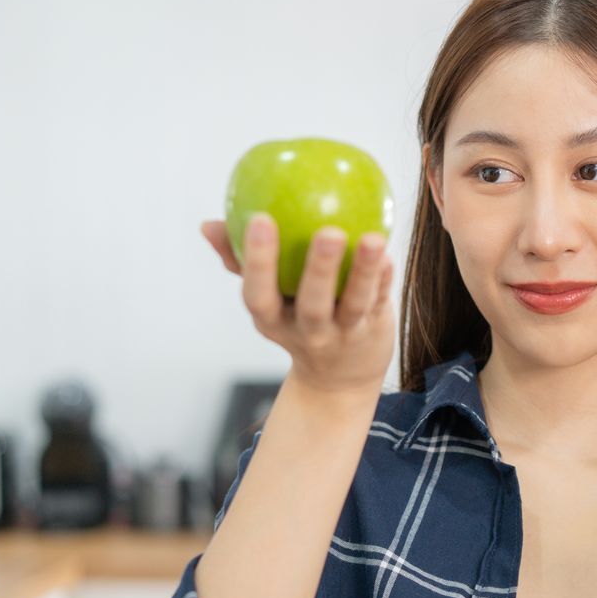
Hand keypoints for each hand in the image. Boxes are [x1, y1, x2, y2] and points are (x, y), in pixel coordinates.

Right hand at [200, 213, 395, 398]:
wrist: (339, 379)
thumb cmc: (295, 319)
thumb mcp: (267, 299)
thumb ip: (239, 260)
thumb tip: (208, 225)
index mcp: (273, 320)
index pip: (258, 294)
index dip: (258, 260)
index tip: (260, 218)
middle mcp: (309, 331)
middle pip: (312, 303)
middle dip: (320, 269)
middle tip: (329, 231)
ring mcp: (343, 335)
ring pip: (354, 304)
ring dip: (364, 272)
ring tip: (373, 239)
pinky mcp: (373, 332)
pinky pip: (380, 302)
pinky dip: (384, 279)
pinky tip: (389, 253)